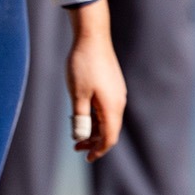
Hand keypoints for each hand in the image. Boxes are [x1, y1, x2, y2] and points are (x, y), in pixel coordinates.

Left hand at [66, 20, 125, 161]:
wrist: (92, 37)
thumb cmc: (82, 65)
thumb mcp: (77, 94)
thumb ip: (80, 117)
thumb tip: (81, 137)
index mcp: (112, 107)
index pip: (110, 137)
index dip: (99, 150)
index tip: (86, 158)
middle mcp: (118, 102)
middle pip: (109, 130)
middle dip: (94, 141)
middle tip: (75, 147)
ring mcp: (117, 93)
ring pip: (107, 118)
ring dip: (93, 128)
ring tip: (75, 133)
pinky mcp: (113, 85)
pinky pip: (106, 107)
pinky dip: (95, 116)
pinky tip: (81, 113)